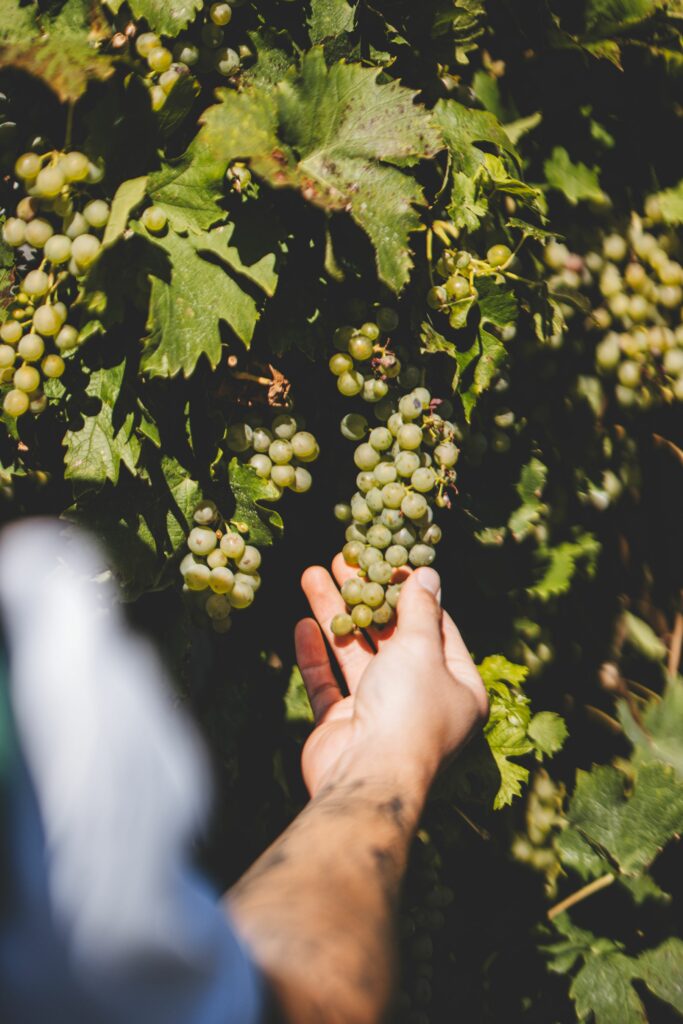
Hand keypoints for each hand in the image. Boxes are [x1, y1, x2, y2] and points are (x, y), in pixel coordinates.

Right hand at [295, 555, 488, 797]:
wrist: (368, 777)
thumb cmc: (409, 710)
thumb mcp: (421, 649)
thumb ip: (419, 610)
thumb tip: (427, 574)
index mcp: (457, 685)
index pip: (436, 627)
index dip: (410, 592)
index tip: (387, 561)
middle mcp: (422, 698)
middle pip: (391, 636)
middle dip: (365, 597)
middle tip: (342, 559)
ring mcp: (381, 711)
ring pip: (355, 653)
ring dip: (335, 614)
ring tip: (312, 574)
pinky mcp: (344, 724)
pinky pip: (329, 682)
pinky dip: (316, 654)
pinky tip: (302, 624)